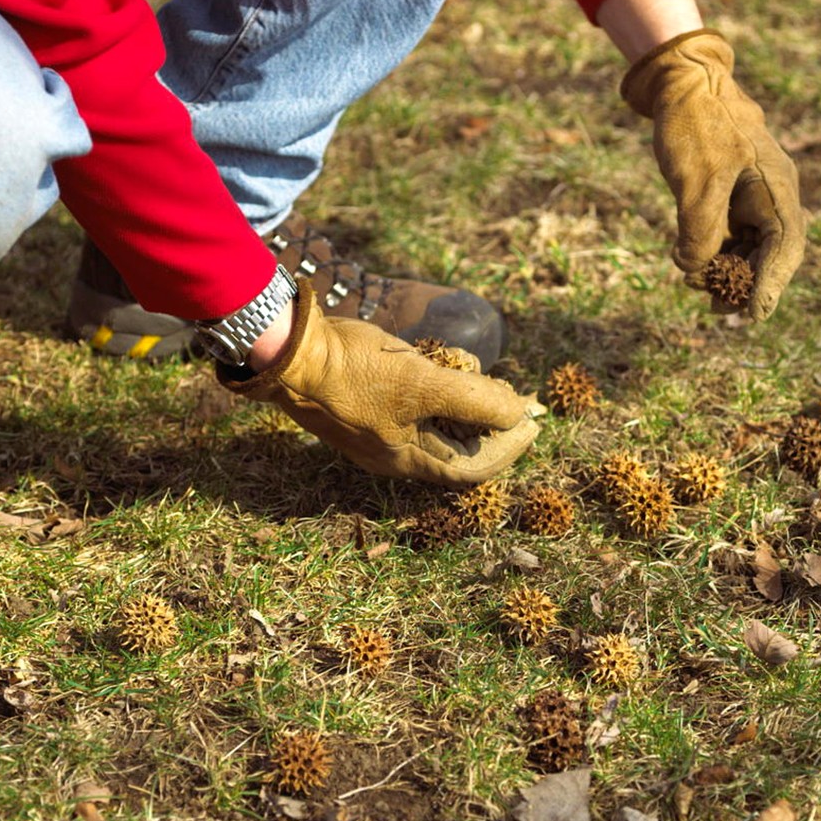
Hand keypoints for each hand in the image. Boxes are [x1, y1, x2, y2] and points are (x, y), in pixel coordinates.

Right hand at [217, 279, 540, 485]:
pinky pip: (412, 403)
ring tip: (474, 370)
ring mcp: (375, 428)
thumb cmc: (354, 372)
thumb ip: (474, 400)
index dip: (507, 450)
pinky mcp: (364, 401)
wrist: (288, 350)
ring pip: (435, 423)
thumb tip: (517, 413)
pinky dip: (434, 384)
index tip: (533, 423)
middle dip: (488, 423)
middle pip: (456, 448)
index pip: (471, 470)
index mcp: (405, 459)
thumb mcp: (422, 384)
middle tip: (515, 399)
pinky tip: (440, 358)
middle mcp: (392, 453)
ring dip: (461, 399)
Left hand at [621, 30, 805, 320]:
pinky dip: (714, 257)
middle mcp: (772, 199)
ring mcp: (753, 202)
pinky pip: (731, 240)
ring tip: (698, 287)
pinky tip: (693, 269)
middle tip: (718, 312)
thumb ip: (700, 230)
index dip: (769, 286)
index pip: (783, 249)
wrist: (685, 88)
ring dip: (726, 274)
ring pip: (748, 252)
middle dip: (746, 286)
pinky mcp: (732, 203)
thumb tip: (695, 271)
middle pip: (770, 256)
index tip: (753, 316)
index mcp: (777, 190)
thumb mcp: (697, 181)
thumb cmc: (696, 128)